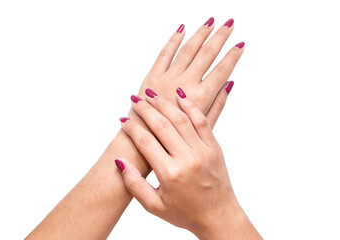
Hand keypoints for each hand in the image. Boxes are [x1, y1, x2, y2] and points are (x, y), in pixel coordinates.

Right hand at [115, 89, 260, 239]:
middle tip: (135, 100)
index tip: (123, 120)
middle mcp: (187, 159)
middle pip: (161, 125)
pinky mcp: (214, 147)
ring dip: (164, 104)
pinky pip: (202, 121)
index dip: (131, 128)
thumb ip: (134, 184)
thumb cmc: (186, 213)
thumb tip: (120, 161)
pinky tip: (180, 95)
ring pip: (181, 119)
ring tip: (151, 94)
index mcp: (170, 174)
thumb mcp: (154, 205)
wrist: (218, 216)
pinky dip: (190, 107)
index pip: (145, 142)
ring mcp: (203, 151)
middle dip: (145, 110)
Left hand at [128, 17, 242, 128]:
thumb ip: (218, 104)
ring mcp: (167, 78)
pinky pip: (164, 54)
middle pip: (206, 54)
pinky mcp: (152, 76)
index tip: (240, 45)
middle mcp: (185, 84)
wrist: (142, 142)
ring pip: (187, 50)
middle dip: (220, 37)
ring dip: (200, 34)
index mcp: (200, 97)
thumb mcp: (202, 127)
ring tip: (210, 22)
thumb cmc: (173, 139)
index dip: (233, 56)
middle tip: (229, 24)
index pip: (222, 70)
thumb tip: (228, 84)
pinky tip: (181, 30)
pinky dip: (173, 40)